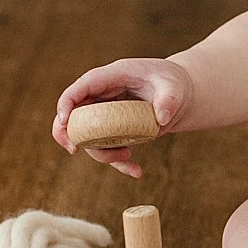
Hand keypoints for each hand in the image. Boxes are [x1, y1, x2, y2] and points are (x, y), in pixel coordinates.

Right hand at [51, 58, 191, 178]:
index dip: (67, 102)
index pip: (82, 86)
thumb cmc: (174, 83)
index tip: (65, 122)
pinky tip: (137, 171)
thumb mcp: (174, 87)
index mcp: (112, 76)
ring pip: (90, 136)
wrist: (183, 95)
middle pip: (75, 112)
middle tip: (73, 150)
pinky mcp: (117, 131)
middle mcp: (105, 95)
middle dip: (67, 132)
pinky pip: (109, 148)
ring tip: (128, 156)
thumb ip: (169, 99)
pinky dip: (119, 163)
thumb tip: (162, 118)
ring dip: (102, 153)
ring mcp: (108, 114)